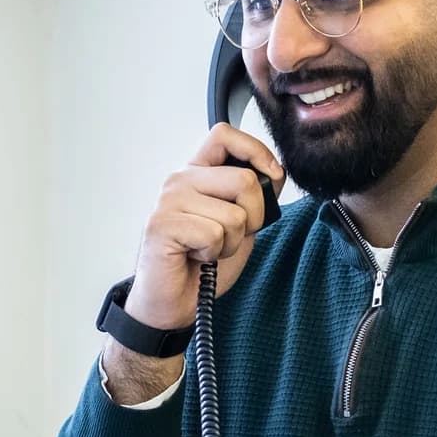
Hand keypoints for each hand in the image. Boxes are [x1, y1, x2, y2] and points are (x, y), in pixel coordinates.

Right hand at [124, 124, 284, 331]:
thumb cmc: (202, 262)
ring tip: (208, 250)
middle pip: (244, 179)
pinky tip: (196, 257)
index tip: (271, 175)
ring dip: (231, 242)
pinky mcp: (162, 225)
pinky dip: (214, 253)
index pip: (225, 134)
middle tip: (230, 237)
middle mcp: (180, 180)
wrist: (174, 302)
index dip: (256, 150)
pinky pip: (214, 234)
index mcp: (198, 173)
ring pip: (234, 214)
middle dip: (254, 217)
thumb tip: (274, 174)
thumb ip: (252, 196)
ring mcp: (169, 201)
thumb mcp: (239, 223)